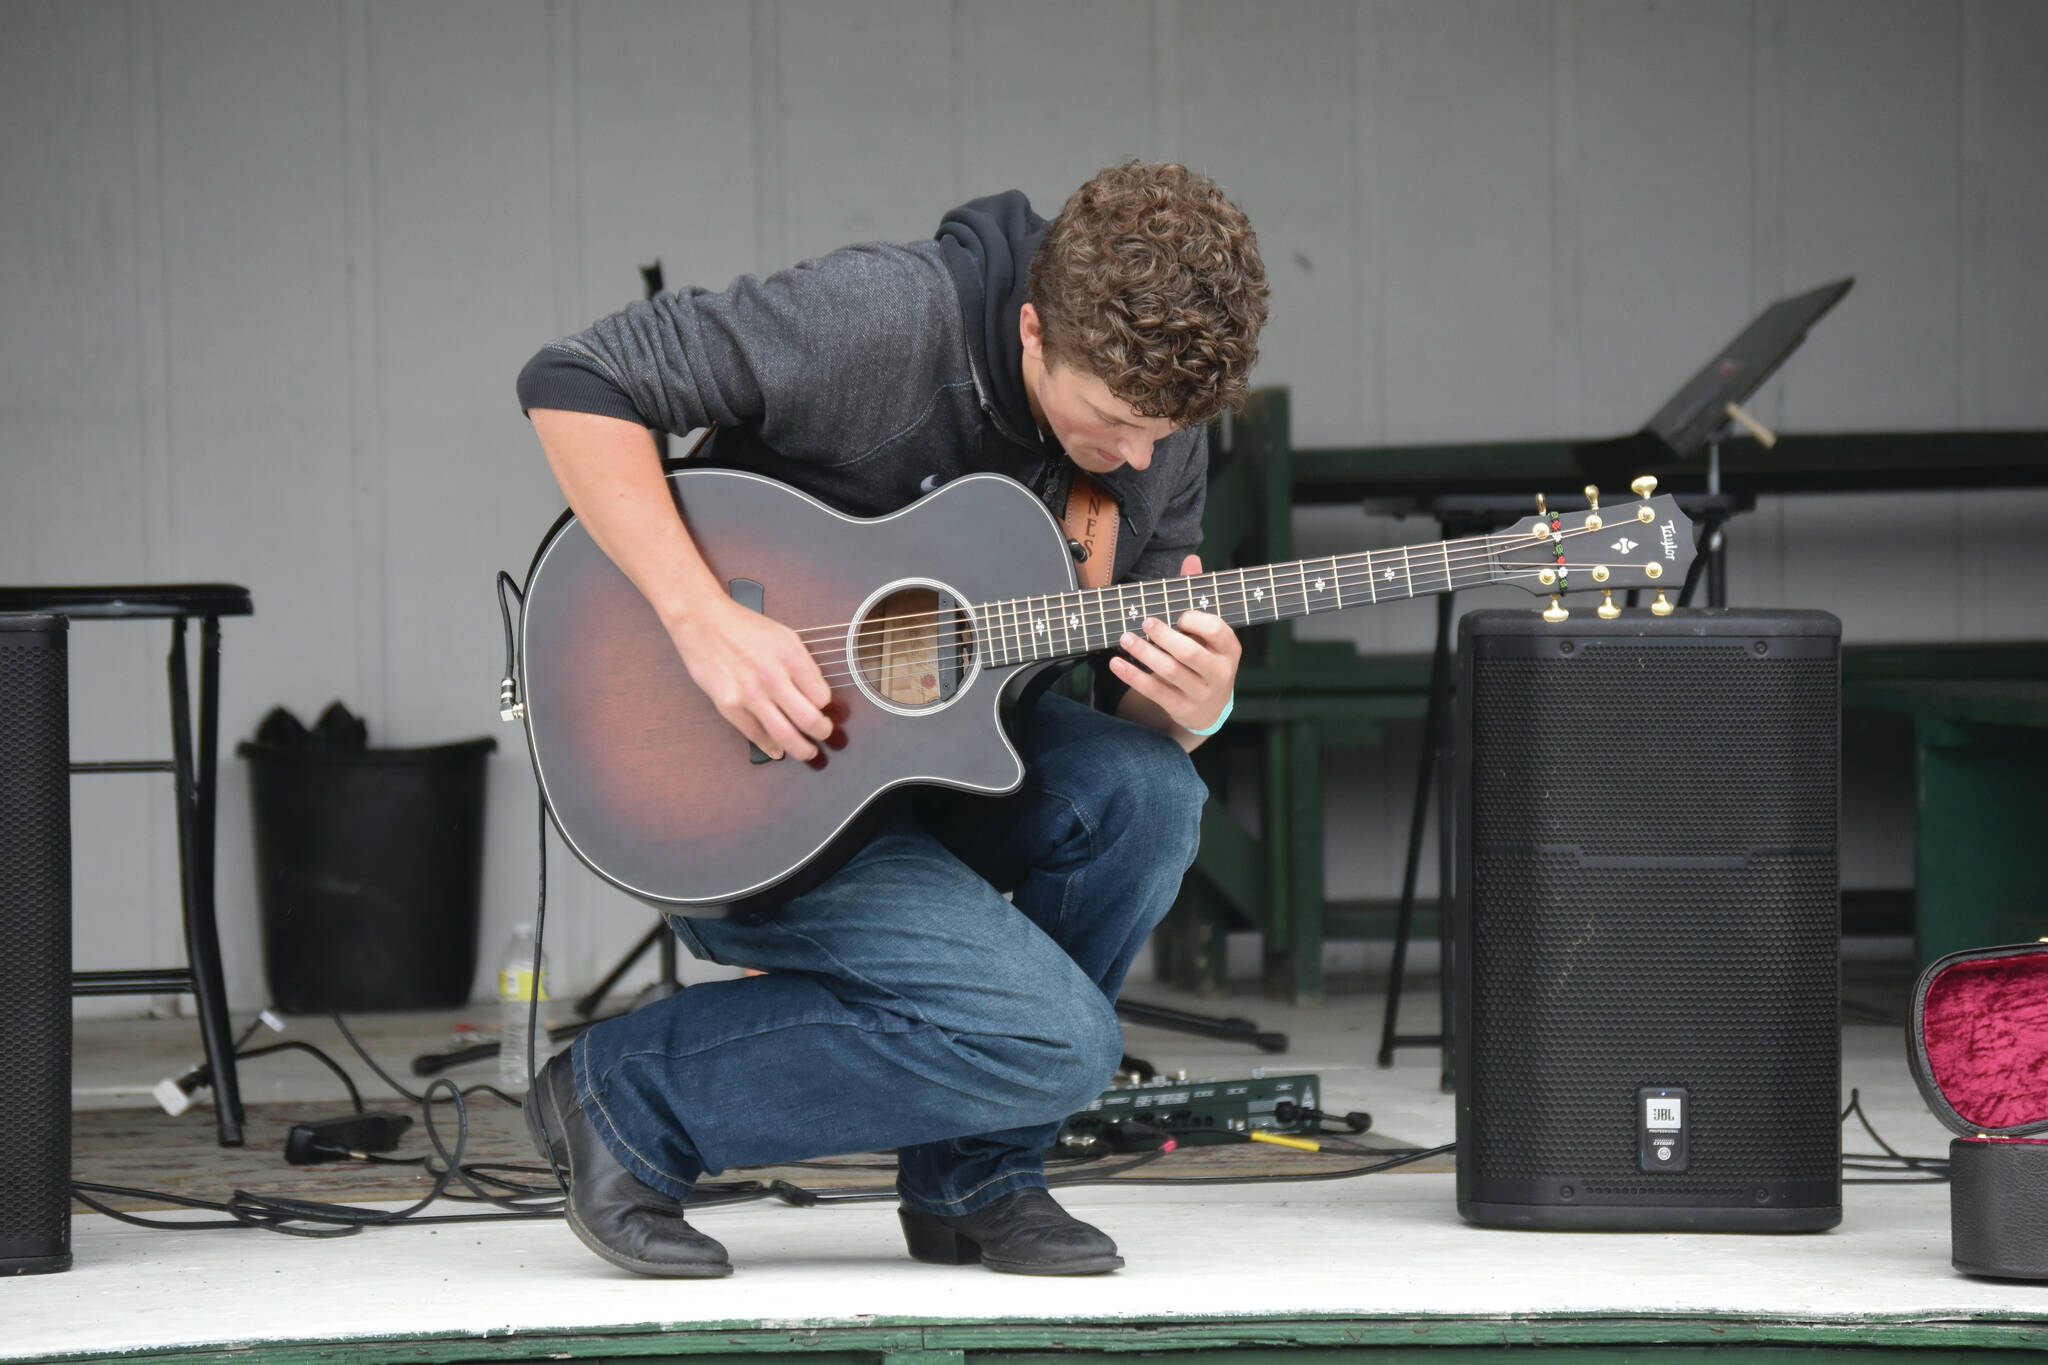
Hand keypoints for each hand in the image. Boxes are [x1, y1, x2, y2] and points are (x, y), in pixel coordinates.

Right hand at [669, 594, 834, 761]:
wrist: (702, 622)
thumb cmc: (744, 626)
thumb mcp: (785, 635)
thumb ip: (803, 664)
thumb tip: (816, 693)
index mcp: (791, 658)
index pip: (821, 696)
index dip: (825, 706)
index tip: (823, 709)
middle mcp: (773, 677)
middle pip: (809, 719)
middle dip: (822, 732)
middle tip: (824, 734)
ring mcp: (750, 694)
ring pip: (784, 734)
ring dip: (801, 749)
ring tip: (808, 752)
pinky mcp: (729, 705)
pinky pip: (755, 734)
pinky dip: (770, 747)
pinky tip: (778, 750)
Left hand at [1106, 554, 1240, 735]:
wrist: (1209, 708)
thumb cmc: (1205, 657)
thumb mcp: (1207, 632)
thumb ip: (1197, 596)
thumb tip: (1192, 559)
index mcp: (1229, 648)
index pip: (1216, 629)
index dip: (1195, 620)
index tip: (1178, 614)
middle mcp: (1220, 672)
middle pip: (1190, 652)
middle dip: (1164, 636)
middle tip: (1144, 621)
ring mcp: (1201, 693)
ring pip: (1170, 672)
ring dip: (1144, 653)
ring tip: (1125, 638)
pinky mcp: (1181, 709)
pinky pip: (1154, 692)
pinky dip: (1132, 676)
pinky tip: (1116, 663)